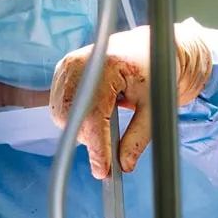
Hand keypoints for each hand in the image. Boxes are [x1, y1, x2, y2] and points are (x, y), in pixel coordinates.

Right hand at [49, 20, 212, 178]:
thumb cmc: (157, 70)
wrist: (153, 47)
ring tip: (107, 122)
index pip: (93, 115)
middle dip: (89, 139)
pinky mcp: (64, 70)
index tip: (103, 170)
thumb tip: (122, 165)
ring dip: (81, 129)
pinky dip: (75, 118)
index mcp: (107, 64)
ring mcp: (68, 65)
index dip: (97, 146)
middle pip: (71, 117)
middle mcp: (81, 61)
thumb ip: (137, 138)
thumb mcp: (154, 107)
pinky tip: (96, 112)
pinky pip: (60, 106)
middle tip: (109, 149)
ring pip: (62, 115)